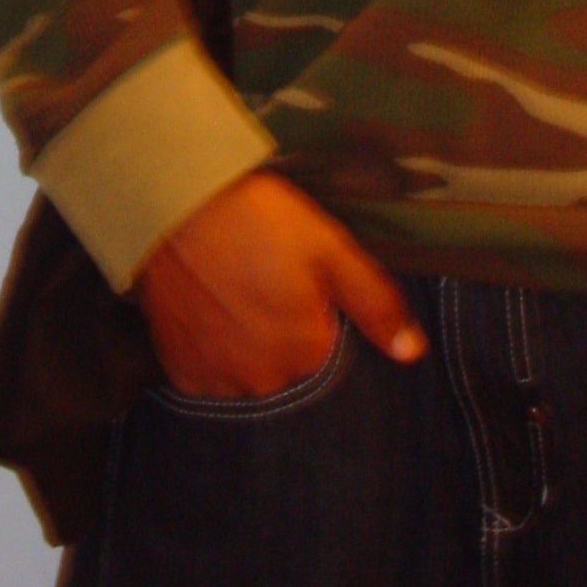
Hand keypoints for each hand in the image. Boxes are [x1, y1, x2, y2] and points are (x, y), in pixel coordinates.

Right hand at [134, 170, 427, 397]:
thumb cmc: (255, 219)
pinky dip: (210, 346)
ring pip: (248, 367)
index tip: (291, 271)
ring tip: (231, 284)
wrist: (173, 206)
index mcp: (308, 351)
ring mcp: (219, 379)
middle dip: (280, 324)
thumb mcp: (328, 247)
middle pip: (286, 359)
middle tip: (259, 272)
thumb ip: (374, 303)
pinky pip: (209, 371)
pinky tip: (207, 305)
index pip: (326, 341)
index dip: (312, 303)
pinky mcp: (183, 371)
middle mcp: (265, 380)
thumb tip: (413, 354)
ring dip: (245, 338)